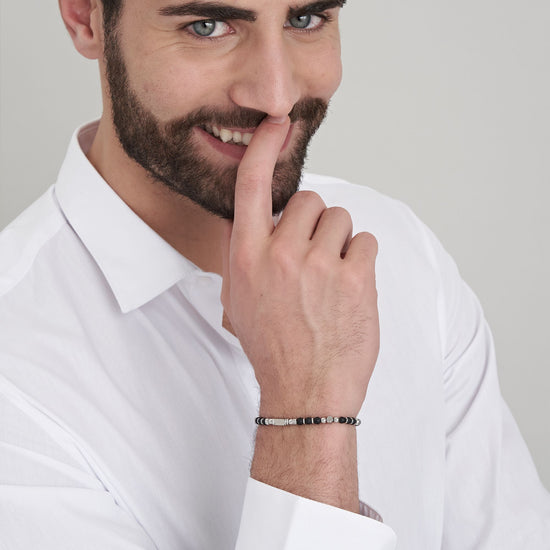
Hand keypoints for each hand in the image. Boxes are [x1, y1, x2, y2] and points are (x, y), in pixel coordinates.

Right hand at [220, 116, 378, 416]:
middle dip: (313, 223)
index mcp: (247, 257)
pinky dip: (360, 258)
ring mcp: (319, 264)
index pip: (252, 187)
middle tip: (313, 257)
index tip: (276, 123)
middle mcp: (280, 254)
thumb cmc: (271, 348)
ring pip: (339, 219)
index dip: (263, 149)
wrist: (305, 392)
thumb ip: (241, 258)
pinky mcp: (355, 277)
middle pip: (309, 201)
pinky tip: (349, 287)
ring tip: (331, 278)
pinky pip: (364, 241)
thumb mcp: (237, 302)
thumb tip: (251, 225)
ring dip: (338, 242)